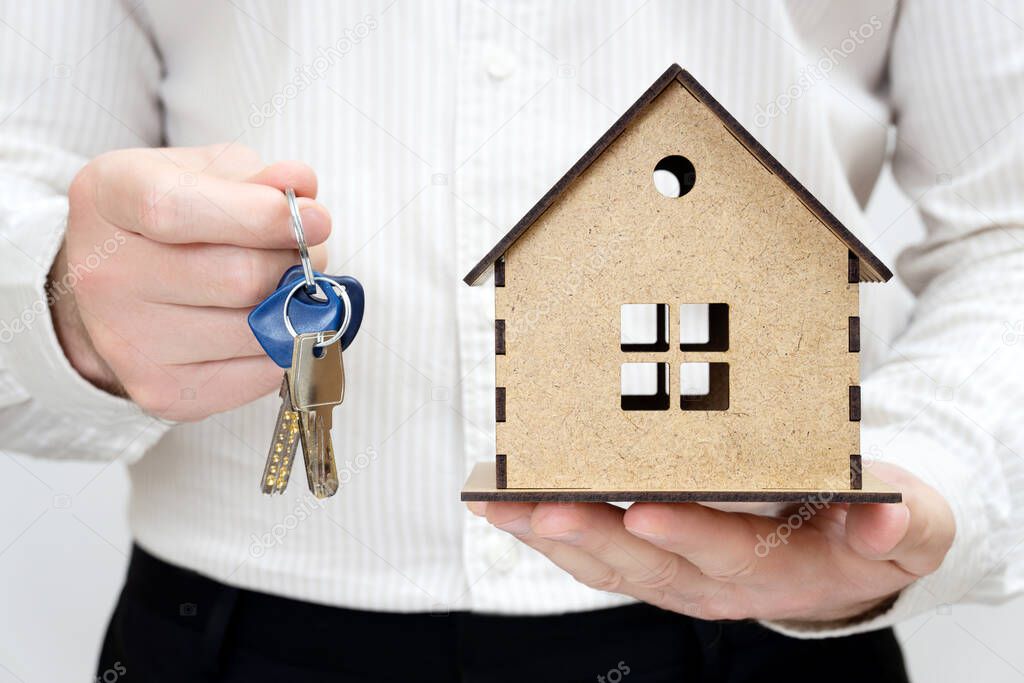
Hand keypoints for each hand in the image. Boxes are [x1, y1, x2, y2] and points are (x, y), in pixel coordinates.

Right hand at [50, 144, 329, 420]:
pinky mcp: (163, 392)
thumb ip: (259, 178)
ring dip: (294, 308)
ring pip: (257, 330)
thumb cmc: (178, 221)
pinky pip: (259, 373)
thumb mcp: (209, 174)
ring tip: (284, 287)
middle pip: (236, 279)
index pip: (175, 210)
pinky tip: (271, 323)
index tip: (316, 218)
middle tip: (302, 254)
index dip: (260, 217)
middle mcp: (104, 275)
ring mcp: (128, 342)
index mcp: (109, 197)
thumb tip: (303, 187)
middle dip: (291, 264)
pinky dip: (285, 347)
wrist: (123, 289)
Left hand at [469, 463, 953, 623]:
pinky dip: (553, 536)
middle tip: (541, 507)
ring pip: (608, 564)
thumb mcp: (909, 522)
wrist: (846, 553)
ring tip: (504, 507)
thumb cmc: (869, 526)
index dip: (687, 534)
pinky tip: (512, 513)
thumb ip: (905, 523)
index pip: (726, 552)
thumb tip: (886, 522)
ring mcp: (678, 575)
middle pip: (647, 563)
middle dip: (592, 536)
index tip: (644, 511)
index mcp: (780, 568)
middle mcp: (716, 581)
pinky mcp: (653, 564)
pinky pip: (596, 558)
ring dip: (554, 537)